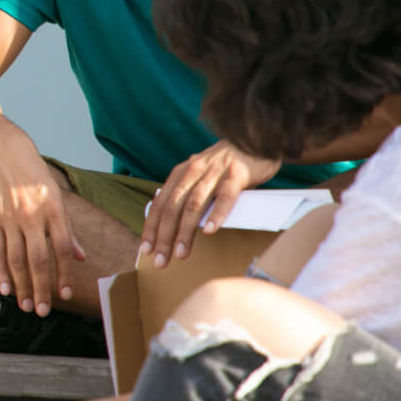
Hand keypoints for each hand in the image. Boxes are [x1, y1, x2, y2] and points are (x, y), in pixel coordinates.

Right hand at [0, 132, 84, 316]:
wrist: (5, 152)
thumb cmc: (36, 177)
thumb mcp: (58, 198)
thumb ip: (68, 230)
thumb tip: (81, 258)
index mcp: (54, 210)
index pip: (62, 249)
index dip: (64, 274)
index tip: (64, 294)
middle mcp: (33, 215)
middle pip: (39, 259)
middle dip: (41, 288)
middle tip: (43, 311)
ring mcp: (10, 217)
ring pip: (16, 258)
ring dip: (21, 285)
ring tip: (26, 306)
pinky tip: (4, 288)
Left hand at [144, 141, 280, 267]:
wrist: (255, 140)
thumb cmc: (226, 165)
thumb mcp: (200, 176)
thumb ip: (187, 194)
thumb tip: (171, 222)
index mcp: (181, 174)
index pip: (160, 204)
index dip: (151, 227)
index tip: (146, 250)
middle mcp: (193, 171)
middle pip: (173, 208)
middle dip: (164, 236)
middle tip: (160, 260)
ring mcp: (214, 172)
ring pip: (194, 205)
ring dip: (185, 231)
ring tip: (181, 253)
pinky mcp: (236, 174)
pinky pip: (225, 196)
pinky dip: (216, 214)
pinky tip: (209, 231)